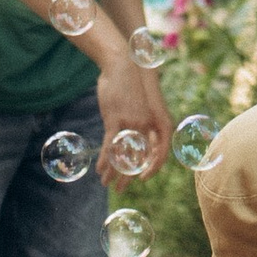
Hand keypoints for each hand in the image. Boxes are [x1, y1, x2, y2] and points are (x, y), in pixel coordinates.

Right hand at [95, 53, 167, 175]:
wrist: (124, 66)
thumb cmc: (131, 86)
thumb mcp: (141, 106)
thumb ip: (141, 122)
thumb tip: (137, 137)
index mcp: (155, 124)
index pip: (157, 154)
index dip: (150, 169)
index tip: (142, 180)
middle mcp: (146, 127)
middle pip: (138, 159)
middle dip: (128, 177)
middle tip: (120, 190)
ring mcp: (131, 123)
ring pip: (123, 155)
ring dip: (113, 172)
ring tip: (106, 184)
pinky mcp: (116, 120)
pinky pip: (110, 146)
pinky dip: (105, 159)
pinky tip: (99, 170)